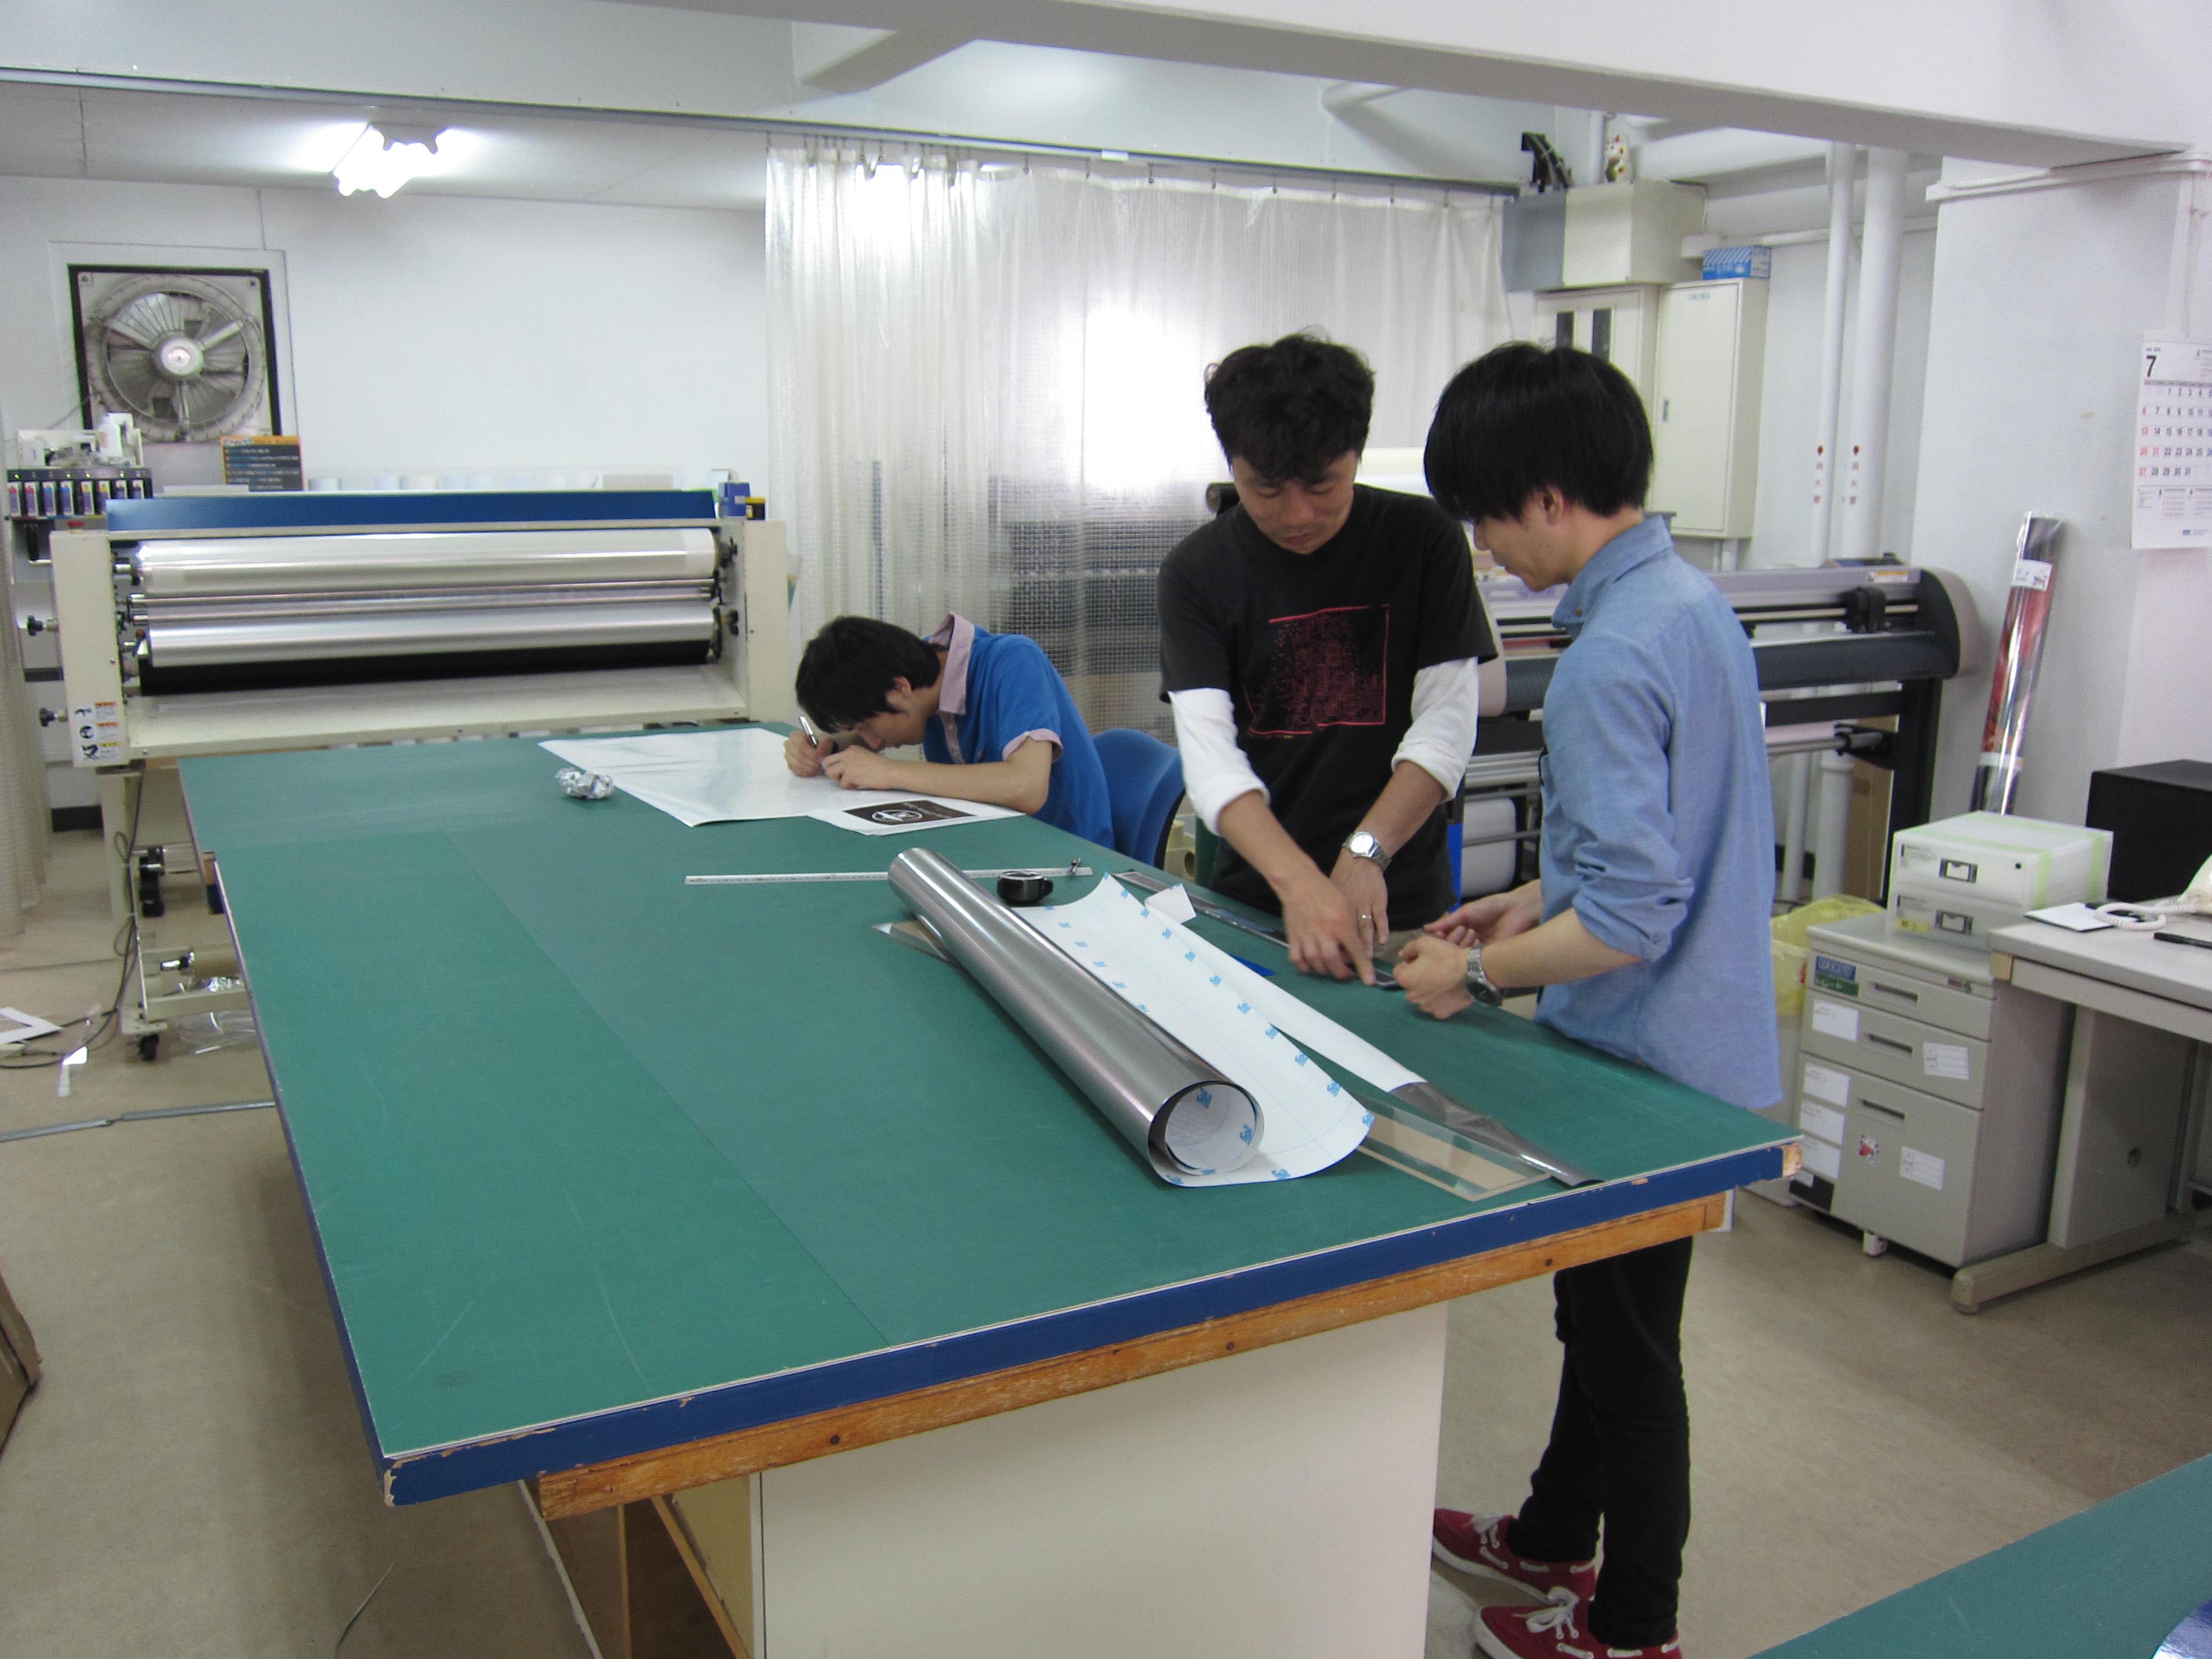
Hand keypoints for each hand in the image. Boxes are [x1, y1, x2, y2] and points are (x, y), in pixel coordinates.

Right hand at [784, 728, 828, 776]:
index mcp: (795, 735)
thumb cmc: (819, 743)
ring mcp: (788, 755)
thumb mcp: (825, 739)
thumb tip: (820, 752)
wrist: (817, 749)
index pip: (800, 744)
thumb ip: (824, 744)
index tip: (820, 758)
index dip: (811, 753)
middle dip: (811, 762)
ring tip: (818, 767)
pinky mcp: (789, 765)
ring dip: (809, 768)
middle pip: (798, 755)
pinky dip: (806, 772)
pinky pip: (796, 771)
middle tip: (820, 764)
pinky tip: (813, 770)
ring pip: (797, 764)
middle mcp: (789, 744)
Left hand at [822, 746, 895, 790]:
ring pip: (830, 773)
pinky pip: (841, 784)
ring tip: (849, 782)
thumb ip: (852, 759)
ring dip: (838, 780)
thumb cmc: (882, 767)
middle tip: (840, 778)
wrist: (890, 771)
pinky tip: (857, 785)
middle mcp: (847, 754)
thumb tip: (843, 768)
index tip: (841, 772)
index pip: (834, 756)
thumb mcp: (864, 756)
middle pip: (826, 762)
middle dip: (831, 772)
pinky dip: (848, 787)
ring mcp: (847, 764)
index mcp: (851, 748)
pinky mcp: (850, 774)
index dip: (836, 766)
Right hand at [1277, 866, 1373, 984]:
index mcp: (1341, 925)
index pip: (1356, 952)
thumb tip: (1354, 949)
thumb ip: (1350, 929)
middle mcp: (1325, 934)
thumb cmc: (1326, 892)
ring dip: (1326, 970)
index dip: (1364, 968)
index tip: (1369, 981)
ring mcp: (1307, 937)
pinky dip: (1305, 966)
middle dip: (1343, 973)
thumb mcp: (1346, 907)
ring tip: (1330, 966)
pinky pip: (1298, 960)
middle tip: (1346, 973)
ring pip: (1317, 964)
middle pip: (1335, 964)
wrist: (1299, 883)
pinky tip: (1310, 964)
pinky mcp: (1293, 938)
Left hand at [1330, 849, 1389, 963]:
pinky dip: (1383, 929)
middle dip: (1352, 950)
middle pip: (1350, 933)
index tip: (1338, 962)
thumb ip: (1327, 915)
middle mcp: (1349, 908)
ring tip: (1368, 957)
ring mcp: (1365, 904)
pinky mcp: (1378, 899)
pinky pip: (1381, 917)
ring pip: (1365, 927)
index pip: (1335, 932)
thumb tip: (1323, 937)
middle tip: (1353, 965)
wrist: (1359, 860)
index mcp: (1335, 909)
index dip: (1337, 948)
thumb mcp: (1329, 896)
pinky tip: (1383, 940)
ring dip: (1367, 944)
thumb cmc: (1342, 878)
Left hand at [1396, 936, 1472, 1018]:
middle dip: (1417, 978)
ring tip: (1441, 981)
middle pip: (1410, 985)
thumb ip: (1408, 949)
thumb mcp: (1424, 943)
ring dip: (1427, 991)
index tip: (1422, 960)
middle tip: (1433, 969)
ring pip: (1422, 997)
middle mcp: (1411, 996)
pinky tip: (1448, 992)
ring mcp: (1426, 1007)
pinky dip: (1440, 1001)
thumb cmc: (1445, 956)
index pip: (1399, 971)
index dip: (1409, 964)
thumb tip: (1403, 955)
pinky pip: (1435, 1006)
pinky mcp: (1440, 1013)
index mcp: (1404, 979)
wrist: (1470, 971)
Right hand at [1425, 882, 1542, 947]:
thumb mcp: (1466, 912)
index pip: (1444, 938)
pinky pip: (1475, 959)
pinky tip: (1475, 945)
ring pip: (1462, 954)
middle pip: (1451, 948)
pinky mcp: (1488, 955)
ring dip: (1461, 947)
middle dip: (1450, 944)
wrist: (1515, 910)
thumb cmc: (1490, 907)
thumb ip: (1447, 922)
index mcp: (1460, 929)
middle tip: (1455, 936)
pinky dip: (1473, 953)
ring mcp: (1477, 949)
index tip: (1435, 938)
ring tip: (1469, 935)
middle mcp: (1467, 941)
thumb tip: (1425, 927)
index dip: (1438, 940)